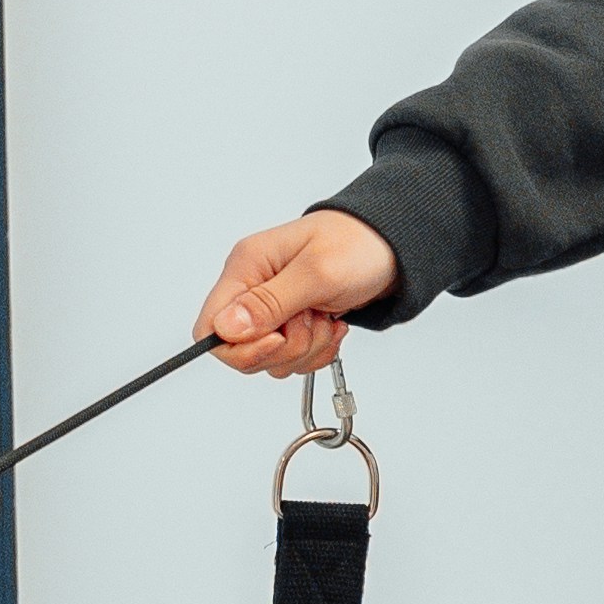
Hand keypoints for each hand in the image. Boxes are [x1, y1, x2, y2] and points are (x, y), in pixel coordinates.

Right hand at [197, 208, 399, 381]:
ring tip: (326, 318)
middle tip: (312, 321)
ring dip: (306, 349)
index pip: (211, 327)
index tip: (278, 340)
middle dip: (283, 348)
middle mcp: (254, 288)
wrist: (393, 247)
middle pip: (241, 349)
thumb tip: (226, 328)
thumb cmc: (358, 244)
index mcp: (247, 267)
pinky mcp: (293, 322)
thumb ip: (270, 303)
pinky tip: (332, 326)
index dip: (241, 347)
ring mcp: (274, 307)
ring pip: (270, 358)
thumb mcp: (317, 272)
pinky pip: (292, 358)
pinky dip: (317, 351)